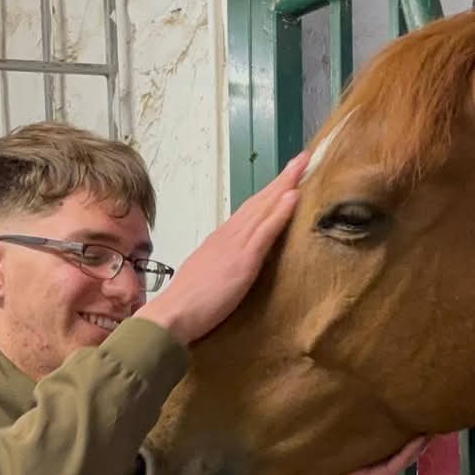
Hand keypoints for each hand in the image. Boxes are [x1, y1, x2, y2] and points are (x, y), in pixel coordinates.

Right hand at [142, 155, 308, 345]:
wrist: (172, 315)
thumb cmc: (186, 306)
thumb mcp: (207, 277)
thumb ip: (221, 265)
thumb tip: (231, 264)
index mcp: (220, 240)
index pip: (249, 212)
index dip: (268, 195)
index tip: (285, 180)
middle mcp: (229, 236)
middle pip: (258, 202)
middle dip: (281, 180)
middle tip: (301, 159)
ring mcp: (236, 245)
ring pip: (264, 208)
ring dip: (285, 185)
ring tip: (303, 165)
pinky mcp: (244, 259)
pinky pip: (266, 231)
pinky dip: (280, 212)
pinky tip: (293, 196)